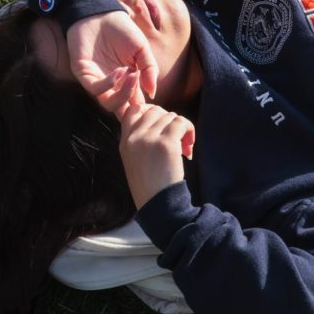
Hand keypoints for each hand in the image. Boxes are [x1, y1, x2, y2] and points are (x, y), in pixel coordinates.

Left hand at [68, 11, 158, 111]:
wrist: (101, 12)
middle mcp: (111, 86)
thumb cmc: (121, 29)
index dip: (143, 106)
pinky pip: (95, 89)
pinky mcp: (83, 74)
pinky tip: (120, 71)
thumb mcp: (142, 49)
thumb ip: (150, 69)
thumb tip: (153, 93)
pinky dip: (109, 84)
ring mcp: (97, 81)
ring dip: (123, 94)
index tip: (152, 100)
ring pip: (108, 103)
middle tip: (141, 89)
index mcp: (126, 82)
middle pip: (121, 109)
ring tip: (132, 75)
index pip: (135, 103)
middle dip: (133, 105)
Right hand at [115, 73, 195, 207]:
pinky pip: (181, 122)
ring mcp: (149, 138)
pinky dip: (189, 130)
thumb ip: (139, 139)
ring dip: (180, 128)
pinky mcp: (166, 143)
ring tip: (184, 148)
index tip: (161, 125)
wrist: (158, 204)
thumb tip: (158, 118)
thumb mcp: (134, 160)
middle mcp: (134, 137)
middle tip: (176, 139)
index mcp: (124, 141)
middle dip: (168, 121)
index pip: (133, 110)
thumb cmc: (150, 185)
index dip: (150, 111)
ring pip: (170, 116)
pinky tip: (188, 147)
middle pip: (155, 110)